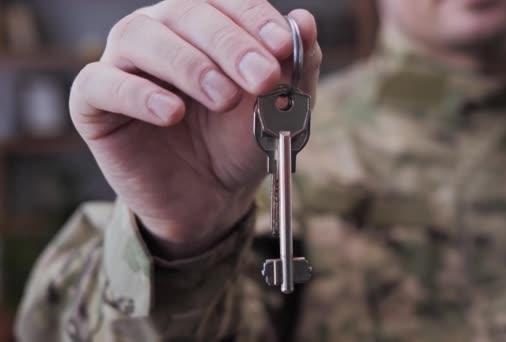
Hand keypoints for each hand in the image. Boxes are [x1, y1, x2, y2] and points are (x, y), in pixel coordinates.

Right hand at [69, 0, 321, 257]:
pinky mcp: (94, 103)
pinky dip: (137, 93)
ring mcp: (123, 64)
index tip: (283, 48)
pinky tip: (171, 113)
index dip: (254, 19)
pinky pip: (100, 84)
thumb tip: (304, 20)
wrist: (210, 197)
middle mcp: (161, 33)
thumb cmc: (240, 143)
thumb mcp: (276, 109)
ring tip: (224, 97)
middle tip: (262, 79)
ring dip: (188, 64)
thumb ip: (295, 67)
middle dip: (230, 45)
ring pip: (140, 37)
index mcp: (203, 26)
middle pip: (186, 13)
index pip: (225, 2)